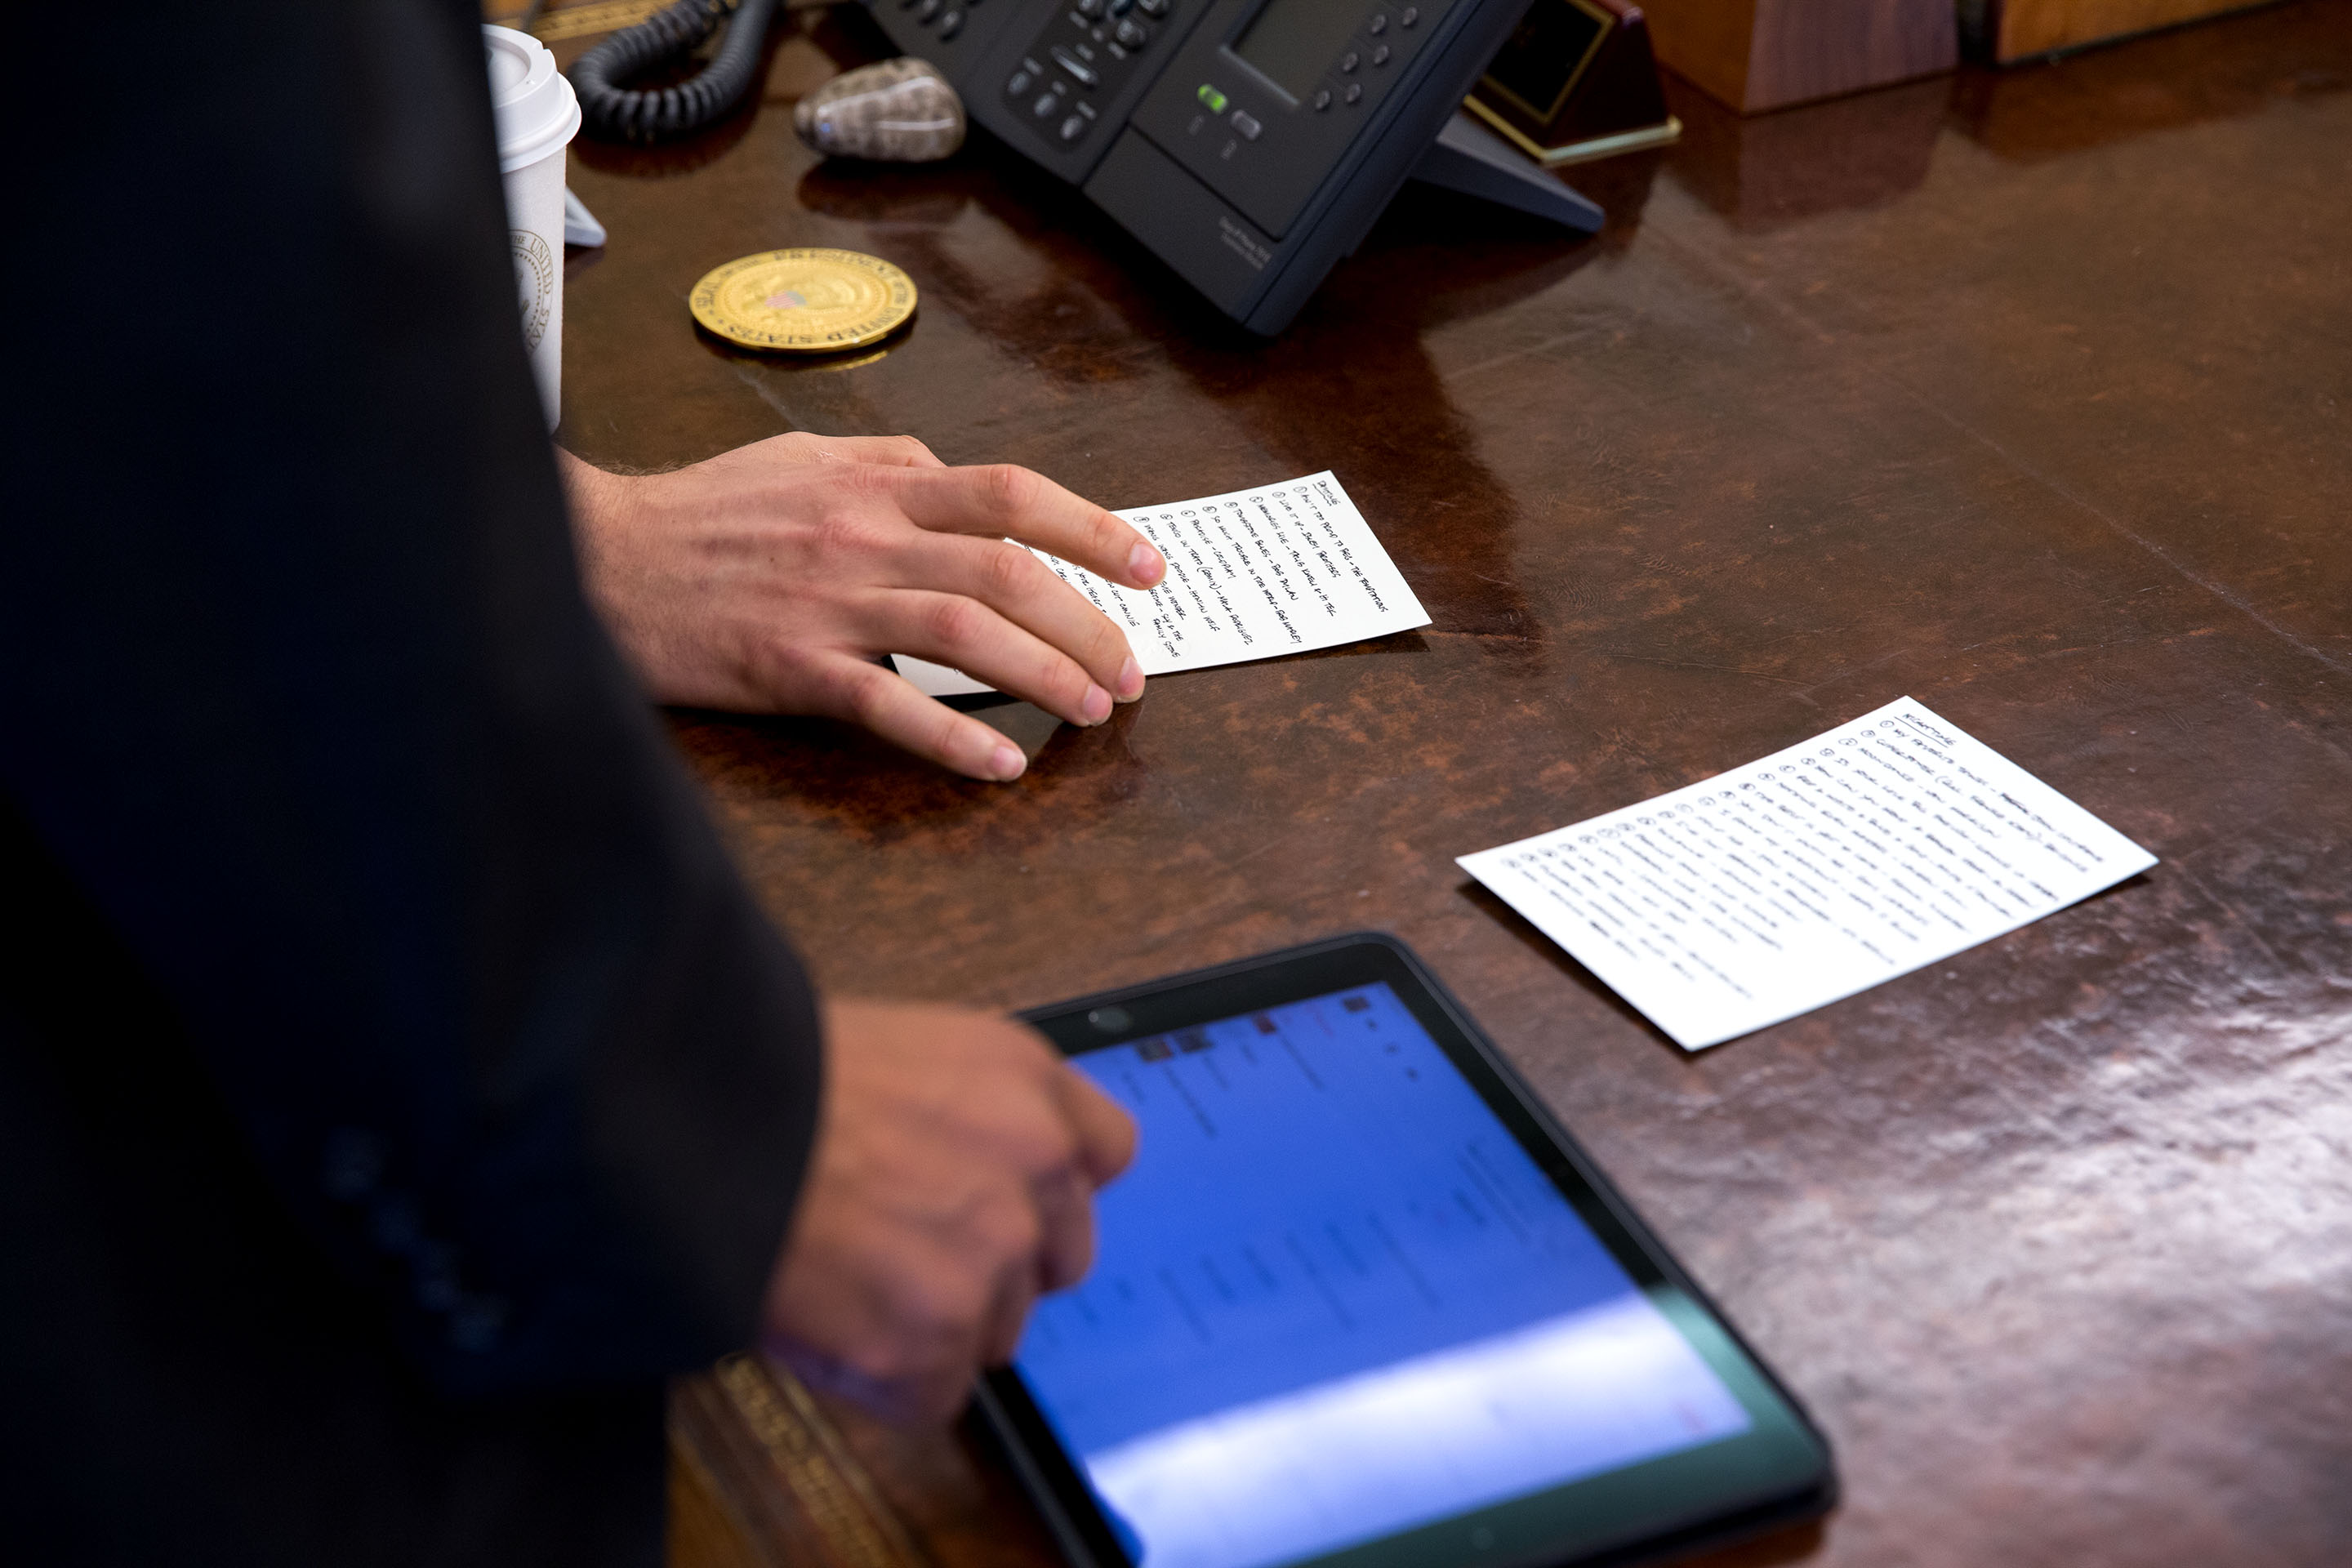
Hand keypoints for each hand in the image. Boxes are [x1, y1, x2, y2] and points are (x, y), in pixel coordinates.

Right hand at [558, 435, 1165, 780]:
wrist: (600, 557)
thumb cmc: (701, 514)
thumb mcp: (802, 458)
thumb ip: (888, 465)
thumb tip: (957, 479)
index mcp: (876, 484)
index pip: (1011, 496)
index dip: (1094, 530)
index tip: (1149, 567)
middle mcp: (864, 537)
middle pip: (1008, 573)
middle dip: (1089, 624)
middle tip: (1131, 670)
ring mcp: (829, 603)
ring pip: (966, 634)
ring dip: (1046, 676)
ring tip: (1093, 711)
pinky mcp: (789, 666)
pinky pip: (888, 705)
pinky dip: (954, 736)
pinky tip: (1002, 762)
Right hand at [760, 999, 1137, 1423]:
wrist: (681, 1129)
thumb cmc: (760, 1078)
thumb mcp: (897, 1049)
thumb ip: (968, 1108)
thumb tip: (980, 1163)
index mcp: (1024, 1080)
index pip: (1104, 1152)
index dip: (1050, 1186)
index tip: (1011, 1200)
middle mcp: (1033, 1166)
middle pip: (1061, 1256)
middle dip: (996, 1265)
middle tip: (906, 1250)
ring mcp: (990, 1260)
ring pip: (997, 1330)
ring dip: (933, 1322)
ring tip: (846, 1273)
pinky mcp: (934, 1344)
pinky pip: (935, 1392)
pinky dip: (883, 1377)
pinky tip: (827, 1318)